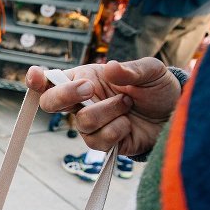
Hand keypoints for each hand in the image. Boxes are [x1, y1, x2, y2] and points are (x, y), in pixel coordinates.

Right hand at [26, 58, 180, 156]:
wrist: (173, 116)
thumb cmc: (158, 89)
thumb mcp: (151, 71)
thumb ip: (131, 69)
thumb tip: (110, 67)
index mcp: (85, 79)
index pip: (53, 80)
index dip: (38, 80)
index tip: (35, 76)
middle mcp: (81, 102)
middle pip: (50, 103)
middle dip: (65, 95)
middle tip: (88, 88)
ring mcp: (89, 124)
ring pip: (82, 121)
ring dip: (110, 111)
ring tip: (128, 103)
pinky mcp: (101, 142)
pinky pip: (98, 140)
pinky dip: (118, 129)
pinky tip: (128, 124)